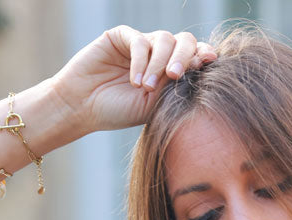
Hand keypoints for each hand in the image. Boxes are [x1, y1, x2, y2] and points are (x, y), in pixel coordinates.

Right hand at [52, 26, 216, 135]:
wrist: (83, 107)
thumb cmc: (118, 111)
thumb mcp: (152, 105)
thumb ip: (173, 87)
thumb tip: (198, 67)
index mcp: (171, 72)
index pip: (194, 57)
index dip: (203, 55)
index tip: (208, 62)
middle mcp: (159, 55)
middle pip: (184, 41)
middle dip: (184, 56)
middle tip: (175, 76)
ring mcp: (141, 44)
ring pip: (164, 39)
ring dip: (159, 63)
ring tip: (145, 87)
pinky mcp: (122, 37)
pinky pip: (139, 40)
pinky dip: (140, 60)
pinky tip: (134, 81)